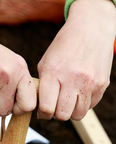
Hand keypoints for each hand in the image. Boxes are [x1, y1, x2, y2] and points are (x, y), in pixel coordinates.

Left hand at [37, 0, 115, 120]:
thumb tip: (41, 109)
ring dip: (70, 111)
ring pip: (77, 115)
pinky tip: (78, 93)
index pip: (46, 107)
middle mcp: (72, 78)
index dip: (42, 114)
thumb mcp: (46, 62)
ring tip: (67, 101)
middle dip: (56, 114)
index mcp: (53, 72)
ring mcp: (89, 83)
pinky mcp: (101, 85)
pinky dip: (82, 104)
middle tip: (55, 106)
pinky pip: (89, 106)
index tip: (43, 112)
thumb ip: (42, 86)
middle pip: (62, 115)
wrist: (91, 28)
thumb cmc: (64, 47)